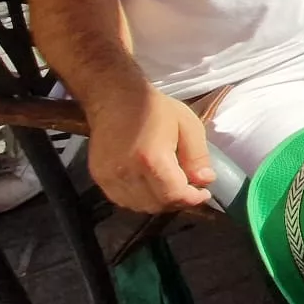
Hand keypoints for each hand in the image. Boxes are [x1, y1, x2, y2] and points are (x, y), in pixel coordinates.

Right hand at [85, 88, 214, 213]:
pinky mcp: (98, 177)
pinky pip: (123, 200)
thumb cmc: (154, 108)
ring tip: (171, 187)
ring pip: (140, 206)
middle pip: (157, 204)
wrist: (114, 97)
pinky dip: (141, 199)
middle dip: (178, 201)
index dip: (192, 199)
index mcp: (151, 158)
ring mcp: (109, 177)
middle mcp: (127, 172)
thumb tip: (204, 181)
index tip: (203, 194)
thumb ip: (198, 157)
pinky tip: (150, 185)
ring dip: (159, 202)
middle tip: (189, 189)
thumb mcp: (188, 125)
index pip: (173, 195)